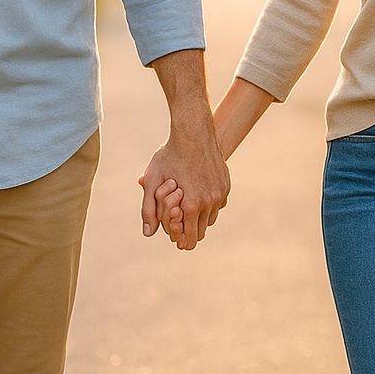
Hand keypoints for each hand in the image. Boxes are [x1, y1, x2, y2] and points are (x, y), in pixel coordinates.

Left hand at [139, 124, 228, 249]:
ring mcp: (220, 193)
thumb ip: (148, 209)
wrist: (193, 133)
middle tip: (178, 224)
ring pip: (210, 219)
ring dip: (200, 218)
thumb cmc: (170, 155)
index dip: (181, 241)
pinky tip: (197, 193)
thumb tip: (148, 233)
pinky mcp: (226, 185)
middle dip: (189, 231)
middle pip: (201, 232)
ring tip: (186, 207)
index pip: (190, 239)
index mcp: (192, 205)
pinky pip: (218, 204)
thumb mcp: (153, 180)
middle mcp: (210, 202)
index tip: (176, 238)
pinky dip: (209, 204)